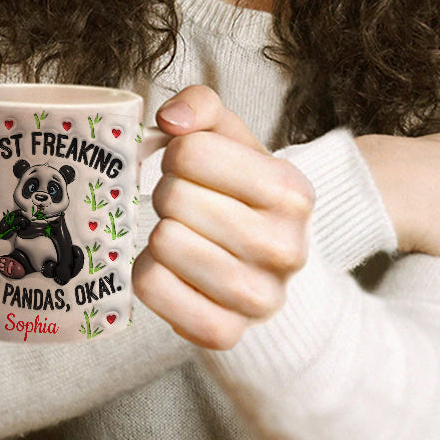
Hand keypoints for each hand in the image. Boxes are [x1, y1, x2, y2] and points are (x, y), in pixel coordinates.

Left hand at [133, 86, 313, 349]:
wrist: (264, 265)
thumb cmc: (237, 191)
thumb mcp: (230, 138)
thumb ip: (201, 105)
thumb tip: (170, 119)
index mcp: (292, 191)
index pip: (189, 152)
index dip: (176, 154)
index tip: (191, 168)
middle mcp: (286, 248)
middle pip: (172, 198)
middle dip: (167, 194)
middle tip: (186, 205)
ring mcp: (260, 299)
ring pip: (162, 243)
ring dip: (158, 233)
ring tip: (182, 235)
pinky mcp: (225, 333)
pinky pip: (151, 288)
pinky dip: (148, 274)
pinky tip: (172, 269)